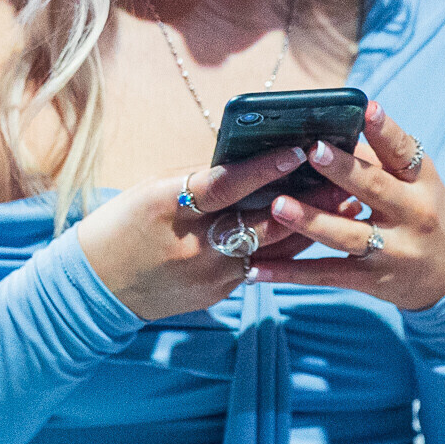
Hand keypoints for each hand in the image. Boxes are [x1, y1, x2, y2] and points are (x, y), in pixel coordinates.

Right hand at [72, 143, 323, 322]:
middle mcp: (192, 246)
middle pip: (262, 222)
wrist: (99, 286)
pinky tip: (314, 230)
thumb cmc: (124, 225)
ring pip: (272, 249)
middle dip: (308, 200)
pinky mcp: (218, 294)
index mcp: (167, 208)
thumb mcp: (152, 191)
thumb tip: (250, 160)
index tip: (298, 149)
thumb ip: (199, 179)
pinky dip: (287, 246)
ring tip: (345, 202)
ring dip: (311, 225)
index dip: (263, 168)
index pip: (223, 186)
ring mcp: (208, 275)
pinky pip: (261, 267)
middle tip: (345, 177)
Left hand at [243, 101, 444, 310]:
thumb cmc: (422, 212)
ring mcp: (392, 250)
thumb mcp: (415, 184)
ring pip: (347, 235)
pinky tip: (256, 268)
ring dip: (310, 221)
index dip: (386, 129)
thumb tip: (329, 129)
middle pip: (375, 189)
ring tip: (278, 206)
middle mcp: (411, 214)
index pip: (404, 151)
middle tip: (311, 150)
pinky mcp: (371, 280)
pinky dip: (290, 273)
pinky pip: (326, 275)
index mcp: (421, 182)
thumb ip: (376, 159)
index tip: (367, 107)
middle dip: (343, 170)